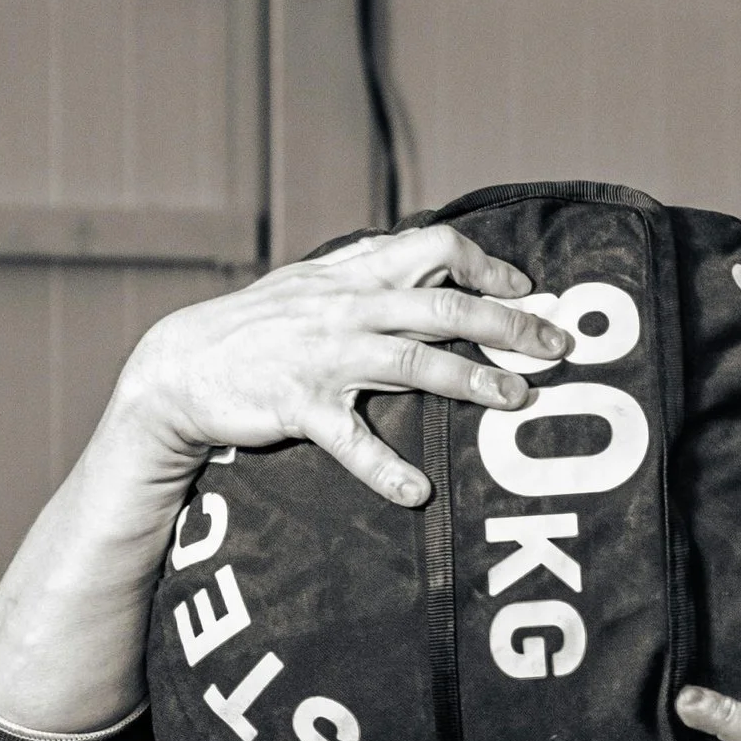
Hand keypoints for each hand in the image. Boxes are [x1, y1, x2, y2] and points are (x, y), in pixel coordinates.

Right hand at [106, 225, 574, 506]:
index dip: (485, 268)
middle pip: (440, 306)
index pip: (432, 248)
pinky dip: (385, 469)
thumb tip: (434, 271)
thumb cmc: (262, 331)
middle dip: (506, 325)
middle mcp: (344, 308)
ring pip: (411, 361)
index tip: (528, 292)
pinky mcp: (298, 405)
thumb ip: (371, 278)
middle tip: (557, 348)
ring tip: (517, 400)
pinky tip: (417, 492)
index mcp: (352, 275)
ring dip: (469, 382)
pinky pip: (350, 441)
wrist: (182, 366)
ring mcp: (322, 356)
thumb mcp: (316, 288)